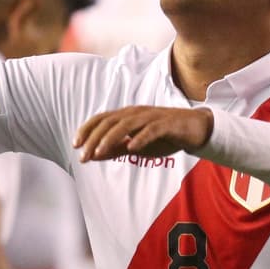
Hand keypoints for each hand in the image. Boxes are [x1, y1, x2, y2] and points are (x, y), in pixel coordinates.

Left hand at [73, 106, 212, 162]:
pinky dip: (140, 138)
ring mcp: (151, 117)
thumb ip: (115, 150)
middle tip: (83, 155)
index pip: (102, 118)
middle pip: (110, 122)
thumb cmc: (164, 137)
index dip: (86, 130)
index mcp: (127, 116)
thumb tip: (93, 155)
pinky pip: (151, 130)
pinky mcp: (166, 124)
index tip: (75, 145)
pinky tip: (132, 149)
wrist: (194, 130)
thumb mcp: (136, 146)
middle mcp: (136, 113)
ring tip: (99, 152)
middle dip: (94, 138)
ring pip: (126, 124)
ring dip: (111, 138)